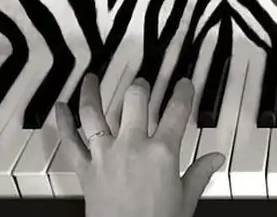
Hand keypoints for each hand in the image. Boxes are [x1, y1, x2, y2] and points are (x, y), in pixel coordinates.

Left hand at [55, 75, 224, 216]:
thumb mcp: (185, 199)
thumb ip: (199, 173)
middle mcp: (132, 146)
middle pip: (135, 100)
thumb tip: (215, 159)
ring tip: (92, 78)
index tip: (184, 84)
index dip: (183, 92)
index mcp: (162, 152)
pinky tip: (61, 108)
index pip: (176, 110)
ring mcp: (106, 155)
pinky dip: (64, 123)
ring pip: (95, 113)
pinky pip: (70, 141)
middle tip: (143, 82)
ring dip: (92, 92)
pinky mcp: (86, 170)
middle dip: (140, 86)